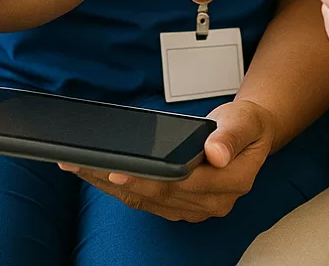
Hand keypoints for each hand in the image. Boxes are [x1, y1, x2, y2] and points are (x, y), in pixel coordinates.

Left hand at [59, 99, 275, 222]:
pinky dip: (119, 188)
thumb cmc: (246, 125)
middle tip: (84, 164)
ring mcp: (195, 209)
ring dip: (110, 186)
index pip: (184, 183)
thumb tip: (216, 153)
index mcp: (233, 182)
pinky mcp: (179, 206)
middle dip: (118, 180)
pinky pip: (145, 201)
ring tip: (80, 167)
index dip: (149, 179)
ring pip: (145, 201)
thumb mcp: (245, 120)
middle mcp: (213, 203)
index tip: (118, 172)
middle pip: (158, 194)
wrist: (249, 134)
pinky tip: (97, 174)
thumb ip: (232, 135)